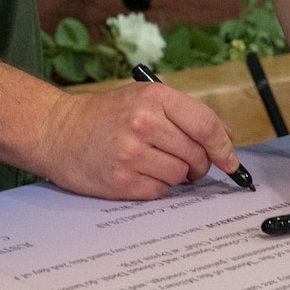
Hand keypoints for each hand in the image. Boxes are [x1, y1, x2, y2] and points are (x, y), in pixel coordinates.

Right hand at [37, 81, 240, 199]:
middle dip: (198, 164)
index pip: (206, 125)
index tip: (231, 160)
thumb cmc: (105, 116)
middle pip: (196, 154)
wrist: (58, 132)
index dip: (224, 146)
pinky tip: (137, 173)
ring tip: (153, 163)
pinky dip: (155, 187)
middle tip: (187, 163)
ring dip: (175, 175)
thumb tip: (226, 139)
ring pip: (180, 175)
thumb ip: (184, 115)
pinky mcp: (120, 180)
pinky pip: (159, 191)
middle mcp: (143, 123)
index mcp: (154, 98)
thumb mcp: (144, 99)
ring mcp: (131, 153)